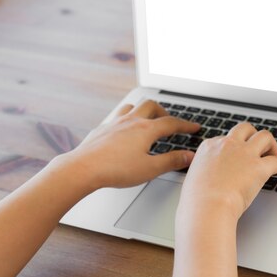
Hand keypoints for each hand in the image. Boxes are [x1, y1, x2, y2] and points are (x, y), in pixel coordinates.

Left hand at [57, 100, 199, 189]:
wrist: (82, 168)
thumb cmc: (115, 170)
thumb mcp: (150, 169)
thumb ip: (172, 161)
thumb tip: (190, 156)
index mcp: (146, 130)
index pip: (172, 123)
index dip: (186, 125)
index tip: (194, 127)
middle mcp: (131, 121)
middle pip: (152, 106)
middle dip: (164, 112)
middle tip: (170, 122)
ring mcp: (115, 123)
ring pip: (133, 106)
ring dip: (143, 110)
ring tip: (148, 120)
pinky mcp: (102, 129)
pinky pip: (117, 116)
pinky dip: (126, 118)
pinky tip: (124, 129)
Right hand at [178, 122, 276, 220]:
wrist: (207, 207)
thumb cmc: (197, 201)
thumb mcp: (194, 179)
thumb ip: (204, 173)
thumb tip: (209, 179)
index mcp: (209, 147)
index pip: (225, 139)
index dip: (234, 147)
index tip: (239, 157)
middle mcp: (227, 145)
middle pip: (245, 128)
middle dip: (254, 135)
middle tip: (260, 148)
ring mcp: (244, 154)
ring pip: (265, 136)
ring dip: (272, 145)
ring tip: (275, 156)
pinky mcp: (259, 167)